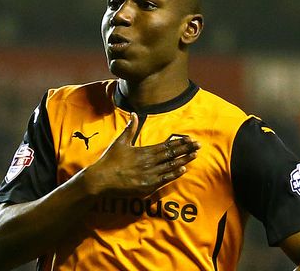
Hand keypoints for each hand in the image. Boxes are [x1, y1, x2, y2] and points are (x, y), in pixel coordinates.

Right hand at [83, 112, 199, 197]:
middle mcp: (149, 162)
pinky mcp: (146, 186)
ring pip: (170, 166)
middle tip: (199, 145)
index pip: (166, 145)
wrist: (101, 179)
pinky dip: (174, 174)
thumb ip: (130, 128)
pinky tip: (183, 169)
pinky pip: (164, 179)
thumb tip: (135, 114)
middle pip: (172, 154)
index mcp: (144, 151)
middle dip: (186, 149)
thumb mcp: (120, 142)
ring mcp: (149, 175)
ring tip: (195, 155)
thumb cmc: (110, 161)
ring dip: (184, 160)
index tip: (190, 139)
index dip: (179, 142)